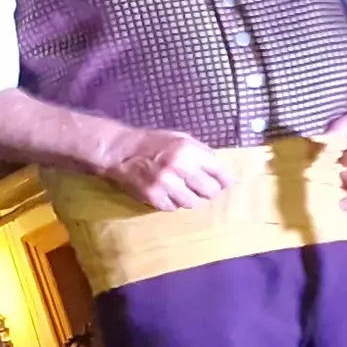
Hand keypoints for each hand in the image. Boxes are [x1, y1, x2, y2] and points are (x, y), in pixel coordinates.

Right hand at [101, 129, 231, 212]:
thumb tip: (221, 172)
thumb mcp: (181, 139)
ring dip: (191, 198)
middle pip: (210, 191)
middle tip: (204, 189)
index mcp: (189, 151)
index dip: (225, 180)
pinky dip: (173, 203)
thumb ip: (201, 153)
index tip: (224, 184)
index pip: (220, 172)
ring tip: (184, 192)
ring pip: (193, 203)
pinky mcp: (153, 197)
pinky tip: (168, 194)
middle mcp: (180, 168)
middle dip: (210, 191)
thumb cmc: (153, 143)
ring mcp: (166, 184)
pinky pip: (173, 208)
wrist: (120, 151)